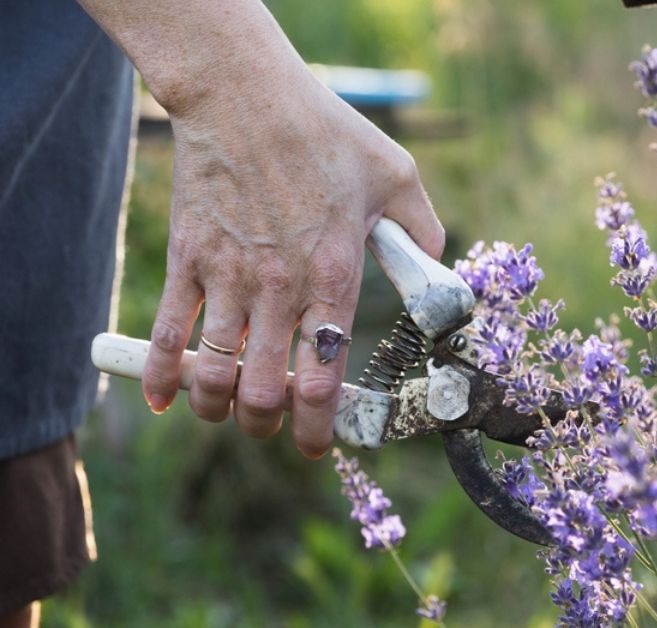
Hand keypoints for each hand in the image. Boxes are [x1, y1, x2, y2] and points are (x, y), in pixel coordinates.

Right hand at [140, 62, 441, 457]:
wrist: (245, 94)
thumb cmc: (326, 132)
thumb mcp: (397, 175)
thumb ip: (421, 230)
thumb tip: (437, 268)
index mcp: (334, 275)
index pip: (324, 375)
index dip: (319, 426)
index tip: (319, 445)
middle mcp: (280, 287)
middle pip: (261, 391)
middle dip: (265, 424)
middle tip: (271, 423)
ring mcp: (227, 276)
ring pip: (211, 374)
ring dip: (215, 408)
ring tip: (224, 411)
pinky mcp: (188, 258)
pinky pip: (164, 333)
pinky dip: (158, 376)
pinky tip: (162, 400)